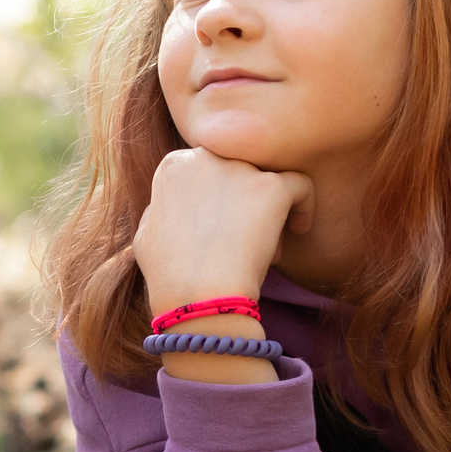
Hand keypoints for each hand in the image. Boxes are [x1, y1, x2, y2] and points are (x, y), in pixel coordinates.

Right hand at [132, 147, 314, 314]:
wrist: (197, 293)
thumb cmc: (169, 273)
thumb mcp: (146, 234)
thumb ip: (163, 208)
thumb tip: (176, 206)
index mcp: (173, 166)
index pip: (206, 168)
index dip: (216, 197)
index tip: (221, 223)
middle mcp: (204, 157)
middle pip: (237, 169)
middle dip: (242, 197)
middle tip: (243, 231)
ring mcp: (239, 169)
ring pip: (267, 179)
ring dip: (267, 207)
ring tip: (264, 242)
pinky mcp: (271, 187)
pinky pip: (300, 185)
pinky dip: (304, 206)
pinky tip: (298, 229)